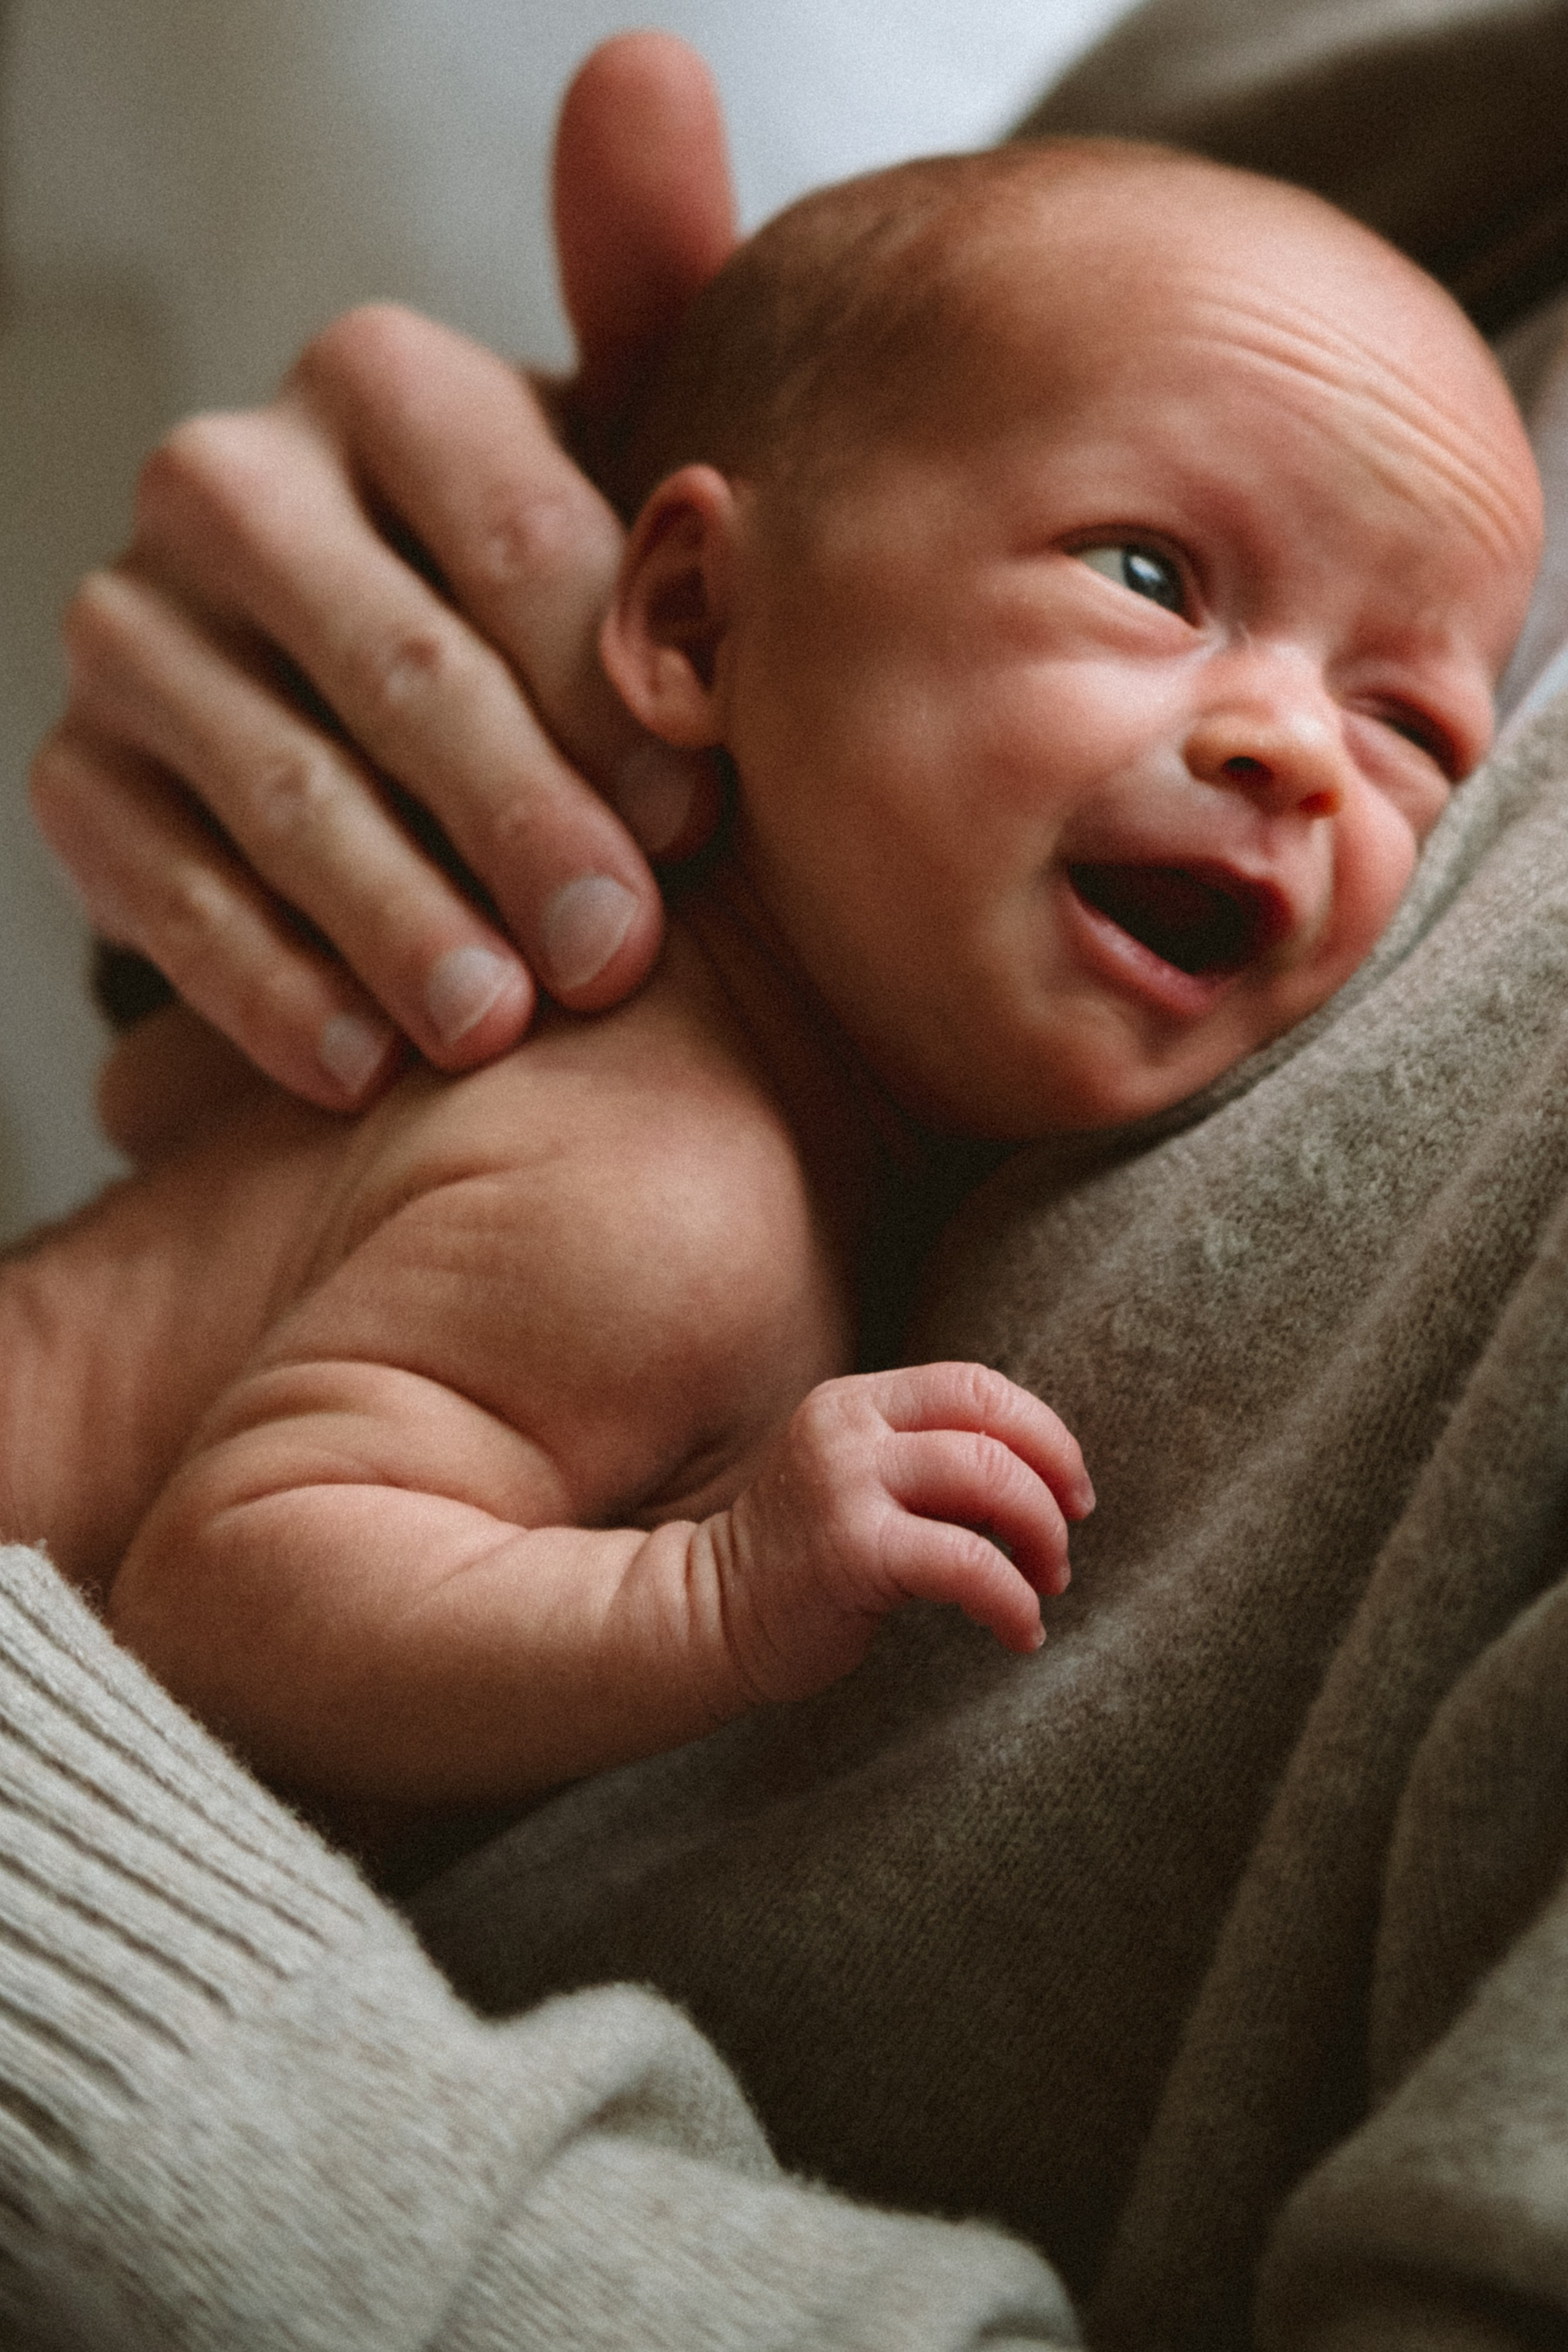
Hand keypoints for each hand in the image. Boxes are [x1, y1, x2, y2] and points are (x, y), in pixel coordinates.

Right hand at [30, 34, 737, 1112]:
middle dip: (517, 819)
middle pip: (394, 662)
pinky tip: (362, 1066)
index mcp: (382, 382)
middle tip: (617, 955)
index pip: (512, 525)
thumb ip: (645, 299)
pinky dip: (267, 981)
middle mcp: (231, 481)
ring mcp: (133, 633)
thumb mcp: (618, 456)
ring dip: (396, 916)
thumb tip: (644, 63)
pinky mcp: (80, 777)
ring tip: (499, 1028)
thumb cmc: (554, 588)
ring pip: (277, 783)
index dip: (612, 676)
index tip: (705, 812)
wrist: (408, 713)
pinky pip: (162, 888)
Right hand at [705, 1363, 1094, 1706]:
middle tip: (1065, 1543)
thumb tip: (1042, 1480)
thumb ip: (930, 1461)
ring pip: (989, 1480)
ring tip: (1045, 1585)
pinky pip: (967, 1564)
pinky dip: (1013, 1601)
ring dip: (1042, 1538)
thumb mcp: (861, 1480)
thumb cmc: (805, 1559)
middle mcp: (849, 1428)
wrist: (711, 1616)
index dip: (1043, 1433)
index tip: (1071, 1489)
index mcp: (857, 1401)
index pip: (975, 1385)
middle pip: (991, 1427)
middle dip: (1054, 1486)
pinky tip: (1020, 1631)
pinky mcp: (851, 1550)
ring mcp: (845, 1484)